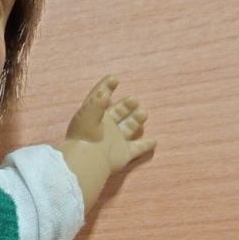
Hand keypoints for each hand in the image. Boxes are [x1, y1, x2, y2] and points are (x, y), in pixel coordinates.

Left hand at [60, 74, 154, 211]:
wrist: (88, 161)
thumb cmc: (85, 136)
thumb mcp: (88, 114)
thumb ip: (97, 101)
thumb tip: (105, 93)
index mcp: (93, 116)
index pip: (99, 98)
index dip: (106, 87)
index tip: (115, 78)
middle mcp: (104, 128)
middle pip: (118, 113)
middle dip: (126, 105)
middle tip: (134, 100)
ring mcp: (114, 141)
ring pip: (128, 128)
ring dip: (136, 120)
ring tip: (142, 113)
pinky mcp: (123, 154)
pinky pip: (137, 149)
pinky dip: (146, 145)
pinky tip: (154, 140)